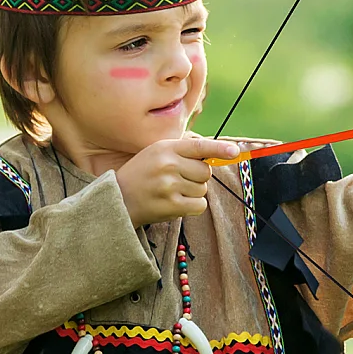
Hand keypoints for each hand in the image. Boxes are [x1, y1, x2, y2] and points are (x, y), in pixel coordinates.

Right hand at [116, 135, 240, 226]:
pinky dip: (192, 206)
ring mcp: (170, 185)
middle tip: (178, 180)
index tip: (235, 151)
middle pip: (205, 172)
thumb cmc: (141, 174)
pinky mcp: (171, 205)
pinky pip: (199, 205)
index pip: (199, 147)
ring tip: (172, 192)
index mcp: (165, 148)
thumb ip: (182, 152)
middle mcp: (168, 164)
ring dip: (193, 193)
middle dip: (197, 177)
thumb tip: (214, 155)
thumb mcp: (156, 153)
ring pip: (203, 189)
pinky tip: (176, 203)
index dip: (219, 149)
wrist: (117, 199)